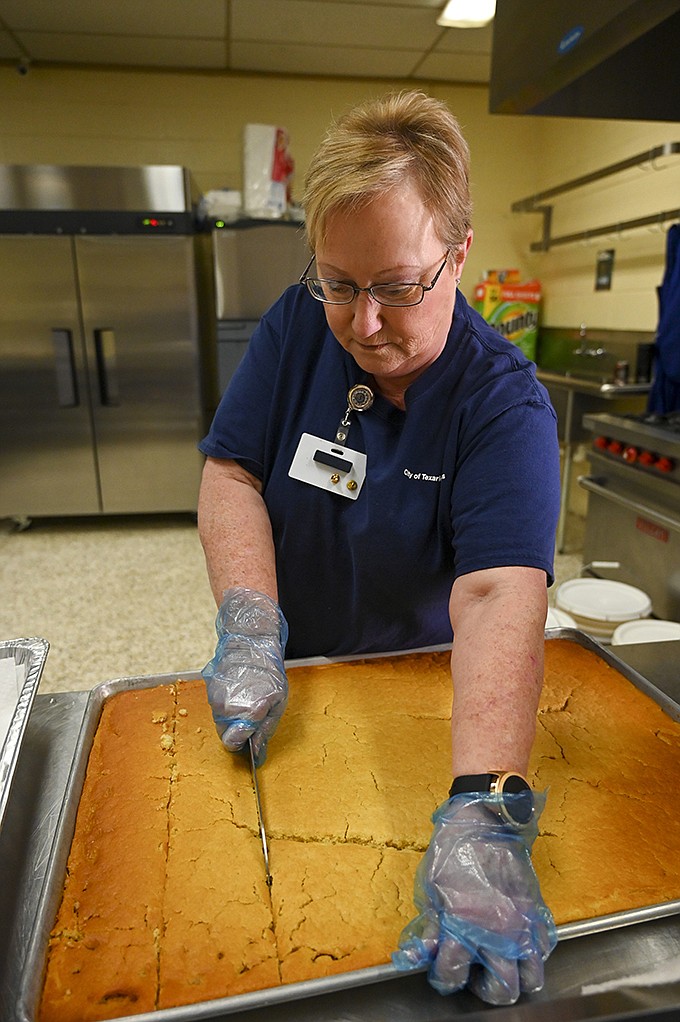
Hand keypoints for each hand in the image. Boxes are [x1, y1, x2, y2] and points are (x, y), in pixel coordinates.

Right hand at [202, 587, 288, 764]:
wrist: (250, 643)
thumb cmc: (268, 671)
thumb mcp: (278, 702)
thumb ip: (266, 730)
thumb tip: (257, 755)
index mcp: (248, 713)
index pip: (233, 744)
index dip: (242, 745)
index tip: (248, 741)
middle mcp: (228, 708)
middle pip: (225, 734)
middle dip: (237, 730)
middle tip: (252, 714)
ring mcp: (216, 698)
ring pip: (219, 720)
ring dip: (231, 716)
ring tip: (245, 697)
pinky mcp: (210, 689)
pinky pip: (216, 706)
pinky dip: (225, 703)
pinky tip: (237, 689)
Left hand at [393, 791, 556, 1004]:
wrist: (485, 818)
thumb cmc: (453, 848)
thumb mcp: (431, 887)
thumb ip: (430, 926)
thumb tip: (424, 954)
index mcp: (463, 925)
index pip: (453, 975)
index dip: (444, 978)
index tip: (443, 972)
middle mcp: (497, 931)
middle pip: (502, 989)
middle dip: (485, 988)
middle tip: (475, 974)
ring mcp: (522, 921)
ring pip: (533, 976)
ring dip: (517, 977)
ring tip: (501, 965)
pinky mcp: (537, 908)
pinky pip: (546, 946)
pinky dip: (534, 953)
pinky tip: (518, 944)